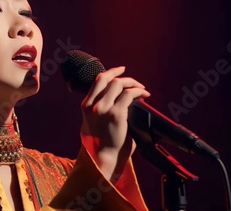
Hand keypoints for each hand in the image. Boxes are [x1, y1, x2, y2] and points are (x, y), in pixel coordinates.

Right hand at [80, 66, 149, 180]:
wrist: (102, 158)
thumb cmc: (101, 144)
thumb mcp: (92, 123)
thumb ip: (99, 110)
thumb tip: (117, 100)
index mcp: (86, 106)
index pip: (97, 81)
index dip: (110, 72)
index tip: (119, 70)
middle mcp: (93, 105)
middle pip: (107, 79)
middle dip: (123, 75)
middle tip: (133, 79)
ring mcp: (104, 108)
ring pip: (118, 84)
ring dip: (132, 83)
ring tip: (141, 89)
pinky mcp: (117, 114)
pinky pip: (129, 94)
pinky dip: (138, 92)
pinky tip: (144, 95)